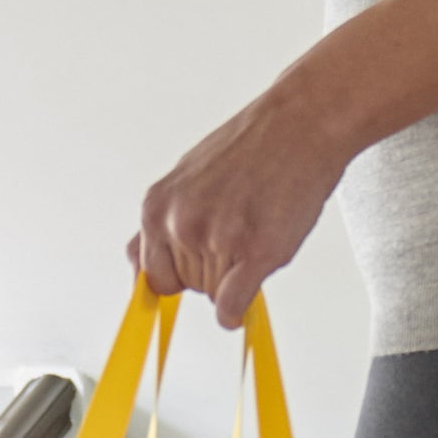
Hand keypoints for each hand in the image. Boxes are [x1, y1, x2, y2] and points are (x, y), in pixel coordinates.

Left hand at [132, 87, 349, 329]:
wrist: (299, 126)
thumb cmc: (250, 150)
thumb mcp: (186, 179)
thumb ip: (162, 224)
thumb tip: (139, 270)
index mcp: (158, 206)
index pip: (151, 274)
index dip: (175, 277)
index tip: (188, 278)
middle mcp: (181, 224)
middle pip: (186, 287)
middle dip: (209, 273)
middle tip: (236, 236)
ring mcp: (217, 239)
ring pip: (213, 295)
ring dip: (233, 280)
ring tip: (253, 234)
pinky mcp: (254, 251)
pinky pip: (231, 306)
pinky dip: (236, 311)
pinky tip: (244, 301)